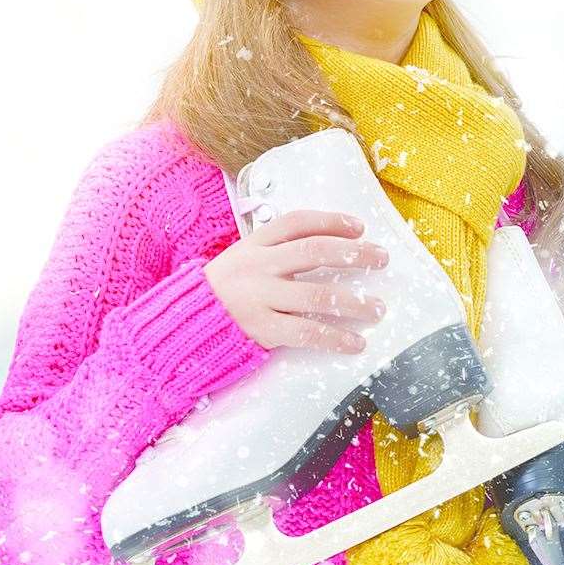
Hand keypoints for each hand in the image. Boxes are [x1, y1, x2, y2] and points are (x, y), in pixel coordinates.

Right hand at [204, 208, 390, 352]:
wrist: (181, 325)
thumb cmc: (223, 290)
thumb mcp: (242, 258)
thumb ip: (277, 249)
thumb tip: (332, 244)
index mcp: (254, 244)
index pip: (297, 222)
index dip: (331, 221)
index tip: (360, 227)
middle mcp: (258, 266)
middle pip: (314, 251)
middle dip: (354, 254)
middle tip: (382, 259)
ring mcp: (259, 297)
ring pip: (316, 294)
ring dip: (354, 301)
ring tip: (378, 308)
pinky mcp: (261, 329)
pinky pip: (306, 331)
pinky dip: (335, 337)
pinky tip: (356, 342)